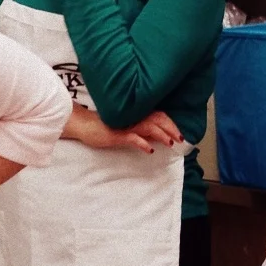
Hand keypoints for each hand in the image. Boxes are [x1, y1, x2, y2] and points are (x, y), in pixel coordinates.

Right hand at [64, 108, 181, 153]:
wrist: (84, 125)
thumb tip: (158, 137)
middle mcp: (133, 117)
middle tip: (181, 138)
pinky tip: (150, 150)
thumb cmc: (105, 127)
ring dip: (161, 134)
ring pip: (148, 127)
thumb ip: (142, 131)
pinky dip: (142, 143)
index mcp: (136, 115)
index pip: (158, 116)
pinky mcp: (116, 134)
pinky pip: (132, 138)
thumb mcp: (127, 128)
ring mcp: (125, 125)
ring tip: (170, 143)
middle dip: (171, 129)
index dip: (170, 123)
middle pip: (157, 119)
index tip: (180, 133)